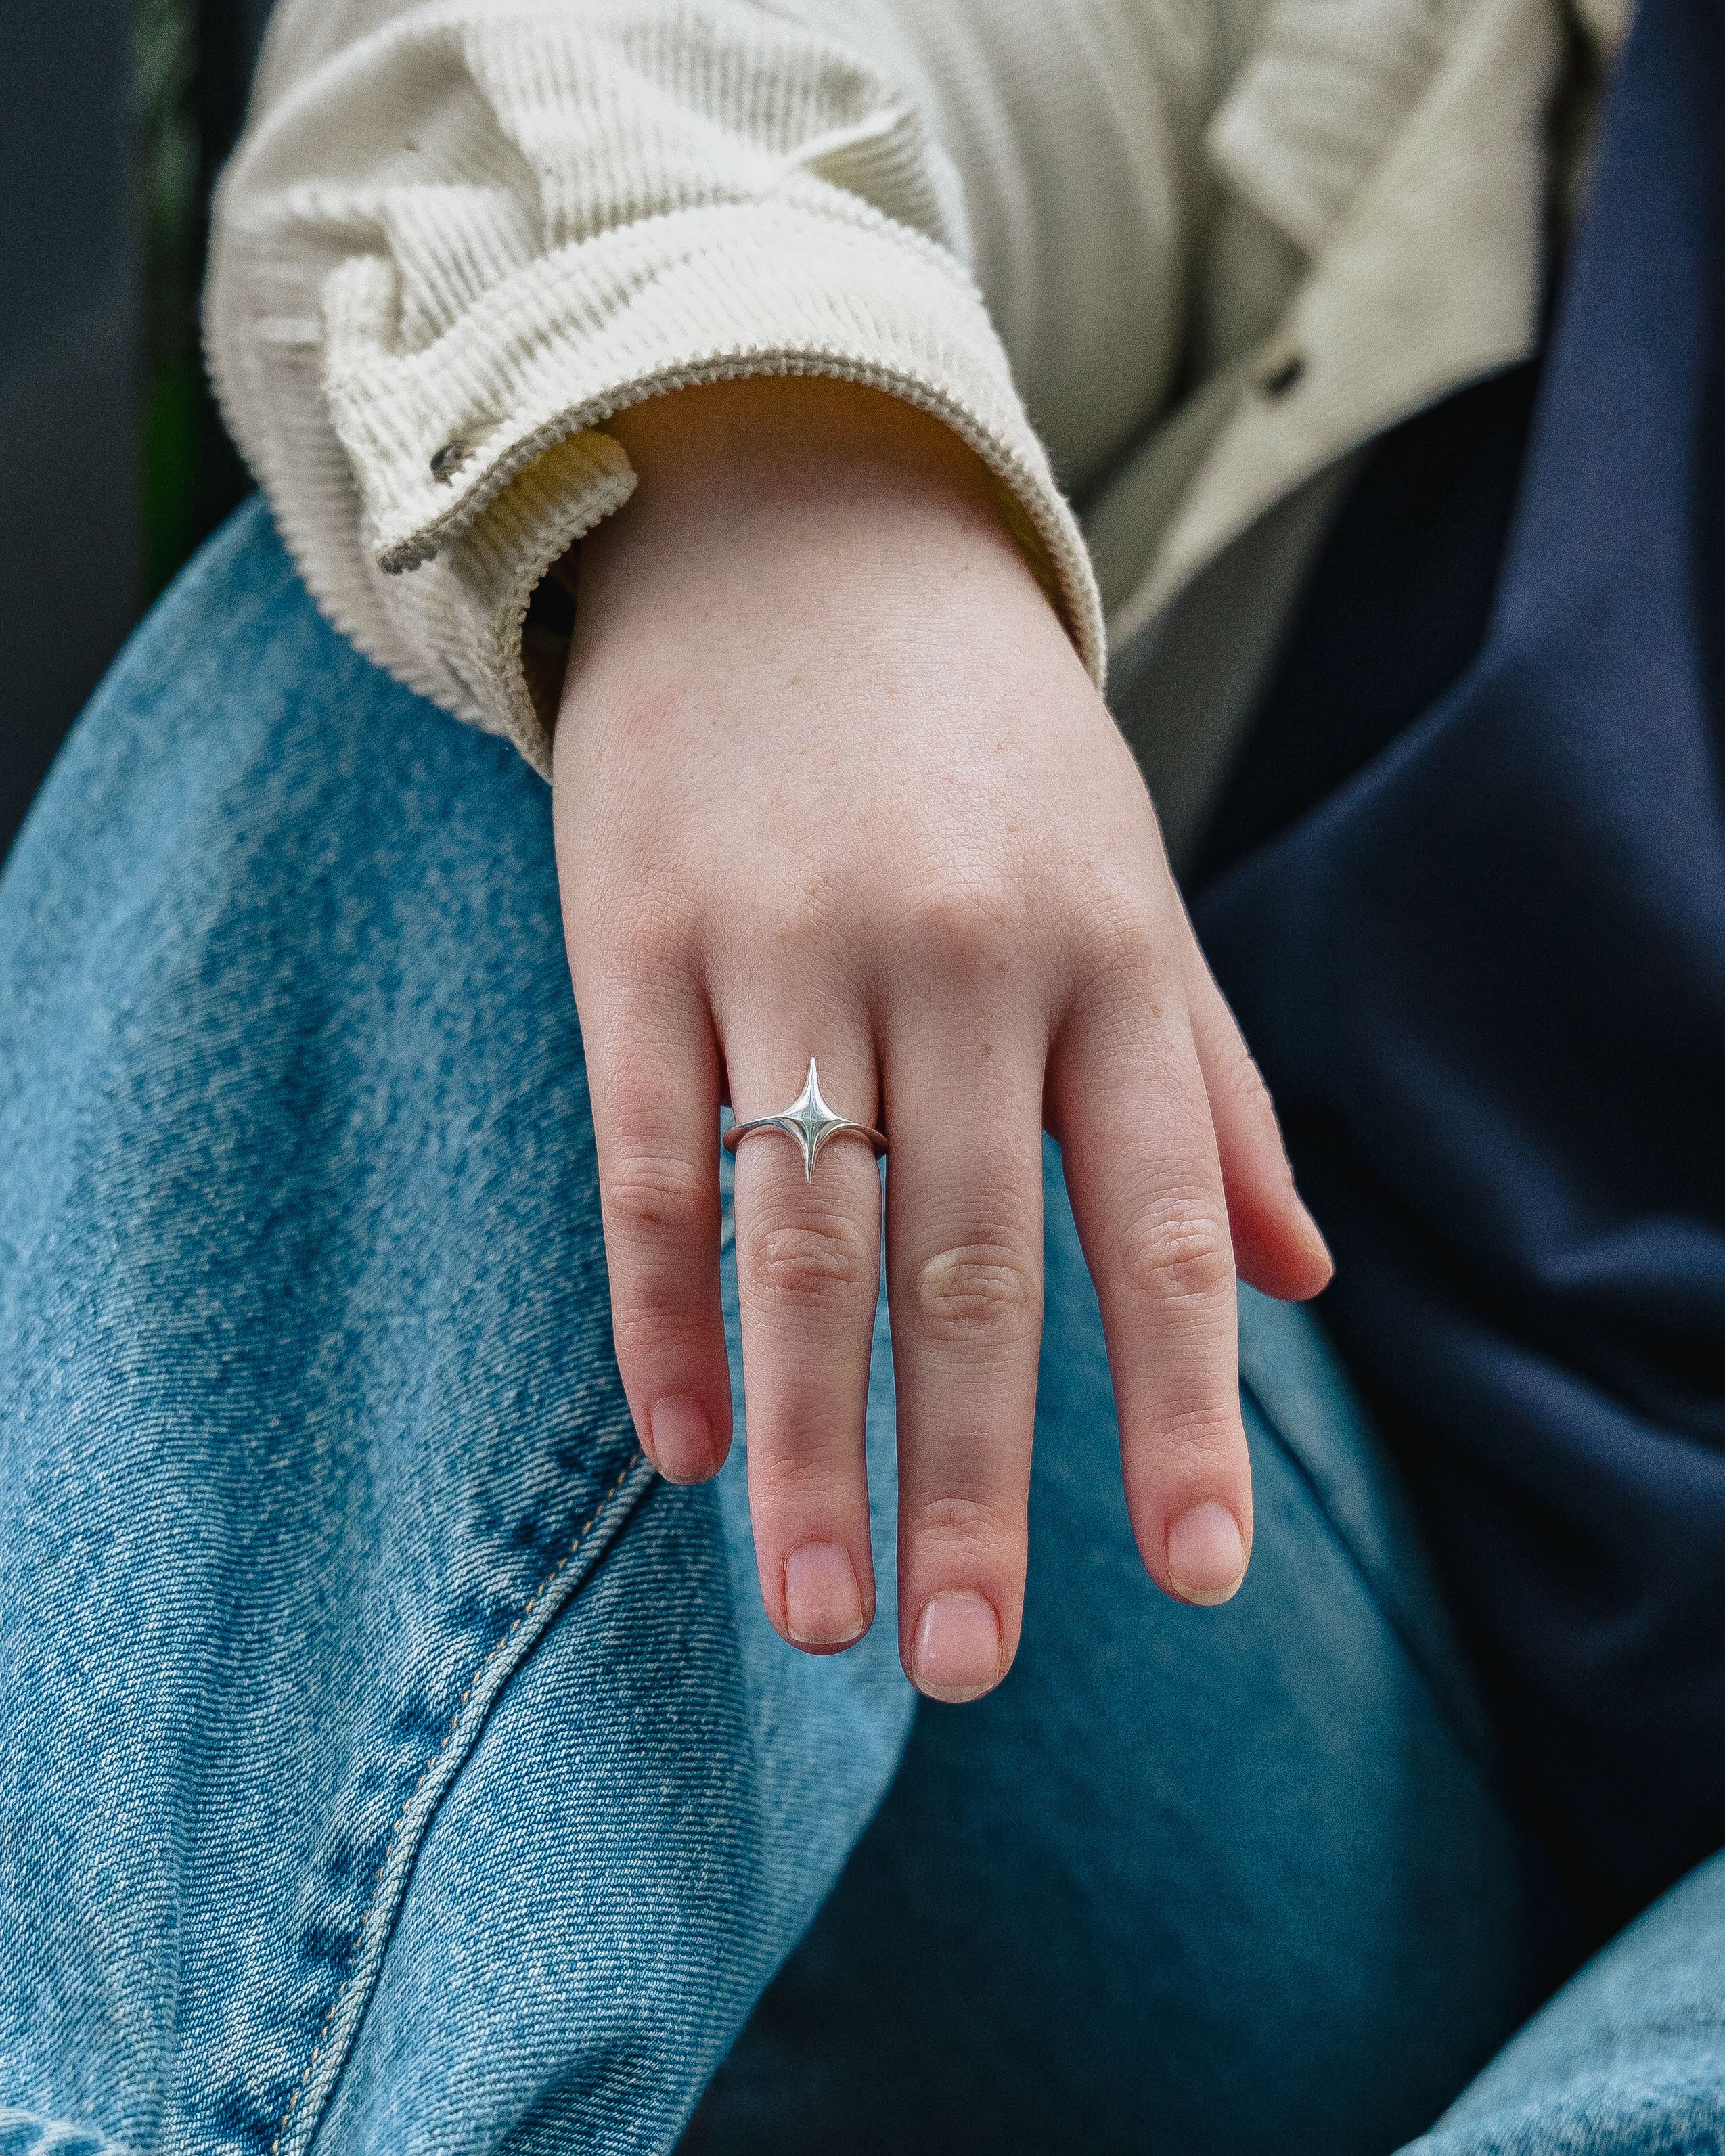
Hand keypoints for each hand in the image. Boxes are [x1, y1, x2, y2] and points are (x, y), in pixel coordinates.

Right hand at [552, 378, 1330, 1700]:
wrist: (798, 522)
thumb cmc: (986, 745)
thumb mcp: (1132, 883)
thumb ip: (1214, 1085)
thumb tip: (1311, 1282)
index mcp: (1109, 954)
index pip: (1162, 1222)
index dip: (1181, 1407)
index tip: (1196, 1577)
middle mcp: (960, 958)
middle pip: (971, 1264)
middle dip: (975, 1480)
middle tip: (964, 1664)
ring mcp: (786, 943)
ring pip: (801, 1235)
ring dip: (809, 1441)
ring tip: (812, 1613)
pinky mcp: (636, 932)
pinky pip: (645, 1157)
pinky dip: (662, 1310)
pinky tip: (681, 1443)